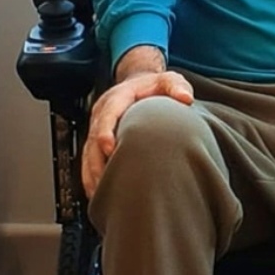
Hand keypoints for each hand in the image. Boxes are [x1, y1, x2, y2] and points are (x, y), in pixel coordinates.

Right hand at [81, 63, 194, 196]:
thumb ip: (177, 86)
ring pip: (87, 153)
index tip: (109, 149)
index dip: (105, 132)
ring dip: (92, 173)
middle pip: (92, 139)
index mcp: (117, 98)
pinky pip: (88, 160)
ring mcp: (98, 127)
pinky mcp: (97, 140)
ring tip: (101, 193)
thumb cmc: (154, 87)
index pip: (107, 115)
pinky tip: (98, 194)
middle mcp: (103, 113)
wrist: (141, 85)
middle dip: (96, 161)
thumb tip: (186, 98)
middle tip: (105, 181)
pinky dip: (91, 177)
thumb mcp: (168, 80)